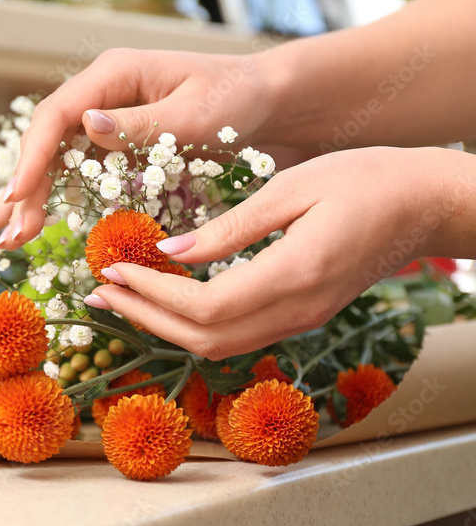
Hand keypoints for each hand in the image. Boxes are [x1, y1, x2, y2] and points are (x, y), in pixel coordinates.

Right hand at [0, 48, 275, 248]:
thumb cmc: (237, 99)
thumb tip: (86, 127)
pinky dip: (55, 197)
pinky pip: (77, 170)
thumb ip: (142, 123)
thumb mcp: (196, 113)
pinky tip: (34, 221)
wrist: (268, 102)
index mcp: (114, 73)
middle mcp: (101, 94)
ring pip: (55, 158)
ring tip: (10, 238)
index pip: (57, 114)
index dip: (32, 156)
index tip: (18, 195)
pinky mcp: (115, 143)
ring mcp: (105, 118)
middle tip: (11, 236)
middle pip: (47, 141)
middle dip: (25, 189)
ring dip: (32, 198)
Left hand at [83, 147, 469, 360]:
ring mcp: (301, 321)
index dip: (151, 295)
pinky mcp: (301, 316)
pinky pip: (236, 334)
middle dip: (144, 318)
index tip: (111, 269)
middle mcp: (296, 312)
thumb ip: (228, 228)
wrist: (428, 204)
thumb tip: (169, 253)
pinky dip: (192, 322)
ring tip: (119, 297)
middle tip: (97, 292)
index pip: (204, 307)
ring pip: (218, 346)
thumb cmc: (367, 180)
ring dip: (162, 326)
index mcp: (293, 276)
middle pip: (204, 340)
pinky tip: (166, 297)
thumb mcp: (291, 188)